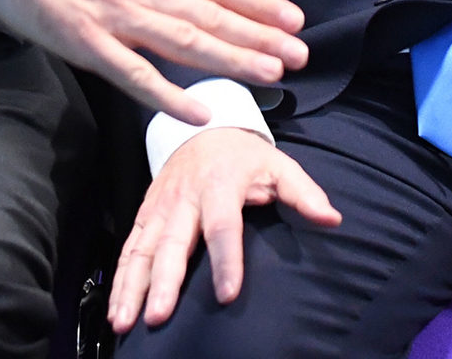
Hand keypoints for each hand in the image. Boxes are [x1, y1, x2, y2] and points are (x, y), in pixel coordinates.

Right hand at [0, 0, 307, 125]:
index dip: (257, 2)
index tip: (293, 18)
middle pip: (212, 15)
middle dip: (261, 36)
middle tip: (303, 55)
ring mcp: (115, 14)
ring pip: (186, 41)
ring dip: (233, 59)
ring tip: (273, 74)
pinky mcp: (83, 41)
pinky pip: (133, 74)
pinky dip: (168, 94)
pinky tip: (199, 111)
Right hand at [107, 127, 339, 333]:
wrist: (204, 128)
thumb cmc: (245, 156)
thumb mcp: (278, 166)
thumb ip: (303, 193)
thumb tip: (332, 219)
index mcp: (219, 186)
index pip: (223, 227)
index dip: (226, 261)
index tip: (228, 295)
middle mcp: (184, 198)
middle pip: (173, 244)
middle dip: (164, 282)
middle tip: (159, 317)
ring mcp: (160, 208)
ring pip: (142, 251)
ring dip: (132, 288)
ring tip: (125, 322)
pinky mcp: (145, 216)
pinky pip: (129, 250)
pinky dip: (120, 281)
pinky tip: (118, 310)